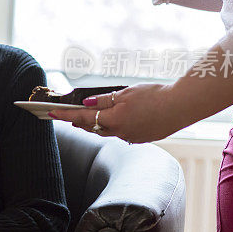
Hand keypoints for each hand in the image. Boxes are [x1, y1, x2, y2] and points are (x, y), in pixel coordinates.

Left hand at [48, 83, 186, 142]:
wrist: (182, 106)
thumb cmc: (155, 95)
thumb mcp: (125, 93)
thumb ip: (104, 100)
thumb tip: (85, 103)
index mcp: (114, 120)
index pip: (83, 117)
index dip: (65, 115)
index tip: (50, 113)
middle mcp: (120, 132)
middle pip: (93, 128)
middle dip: (78, 122)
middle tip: (66, 116)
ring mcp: (132, 138)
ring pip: (107, 132)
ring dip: (94, 125)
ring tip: (84, 118)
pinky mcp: (142, 138)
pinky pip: (121, 134)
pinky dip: (113, 128)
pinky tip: (113, 122)